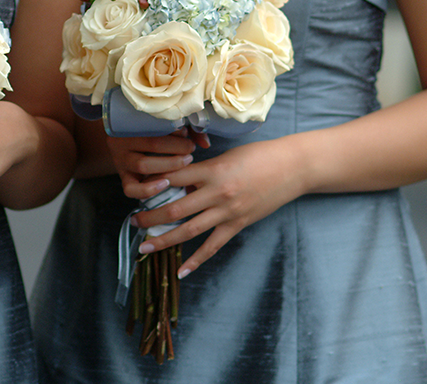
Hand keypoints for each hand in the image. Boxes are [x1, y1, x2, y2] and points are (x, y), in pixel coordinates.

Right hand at [108, 130, 200, 198]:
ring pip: (143, 165)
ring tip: (184, 163)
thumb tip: (205, 143)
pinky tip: (165, 184)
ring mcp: (121, 161)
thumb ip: (187, 130)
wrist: (121, 141)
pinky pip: (131, 189)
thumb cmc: (149, 130)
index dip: (176, 131)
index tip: (186, 134)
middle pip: (152, 144)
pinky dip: (148, 189)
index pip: (155, 125)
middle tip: (190, 150)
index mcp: (130, 124)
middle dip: (177, 148)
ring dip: (168, 166)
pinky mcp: (123, 178)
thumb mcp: (164, 125)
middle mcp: (121, 142)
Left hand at [131, 139, 306, 277]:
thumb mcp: (225, 157)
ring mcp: (228, 211)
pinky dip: (196, 260)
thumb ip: (201, 170)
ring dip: (164, 240)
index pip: (172, 178)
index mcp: (211, 170)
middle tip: (133, 222)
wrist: (293, 167)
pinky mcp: (239, 224)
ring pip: (189, 230)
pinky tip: (180, 271)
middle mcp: (217, 192)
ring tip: (145, 247)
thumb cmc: (258, 155)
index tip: (135, 190)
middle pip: (175, 208)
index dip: (151, 185)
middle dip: (150, 217)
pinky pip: (213, 246)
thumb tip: (176, 182)